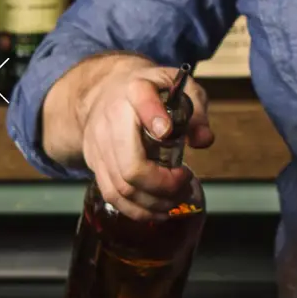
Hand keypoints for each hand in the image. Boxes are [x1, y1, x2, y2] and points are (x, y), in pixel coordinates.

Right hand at [74, 61, 214, 221]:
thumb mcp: (179, 87)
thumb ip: (196, 111)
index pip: (142, 102)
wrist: (105, 90)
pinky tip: (157, 210)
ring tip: (176, 199)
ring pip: (121, 188)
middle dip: (164, 184)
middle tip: (184, 181)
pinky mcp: (93, 162)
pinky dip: (137, 210)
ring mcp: (98, 143)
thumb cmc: (150, 90)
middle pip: (131, 166)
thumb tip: (203, 141)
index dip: (155, 118)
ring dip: (154, 202)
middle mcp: (110, 118)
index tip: (168, 132)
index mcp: (135, 90)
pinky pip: (111, 195)